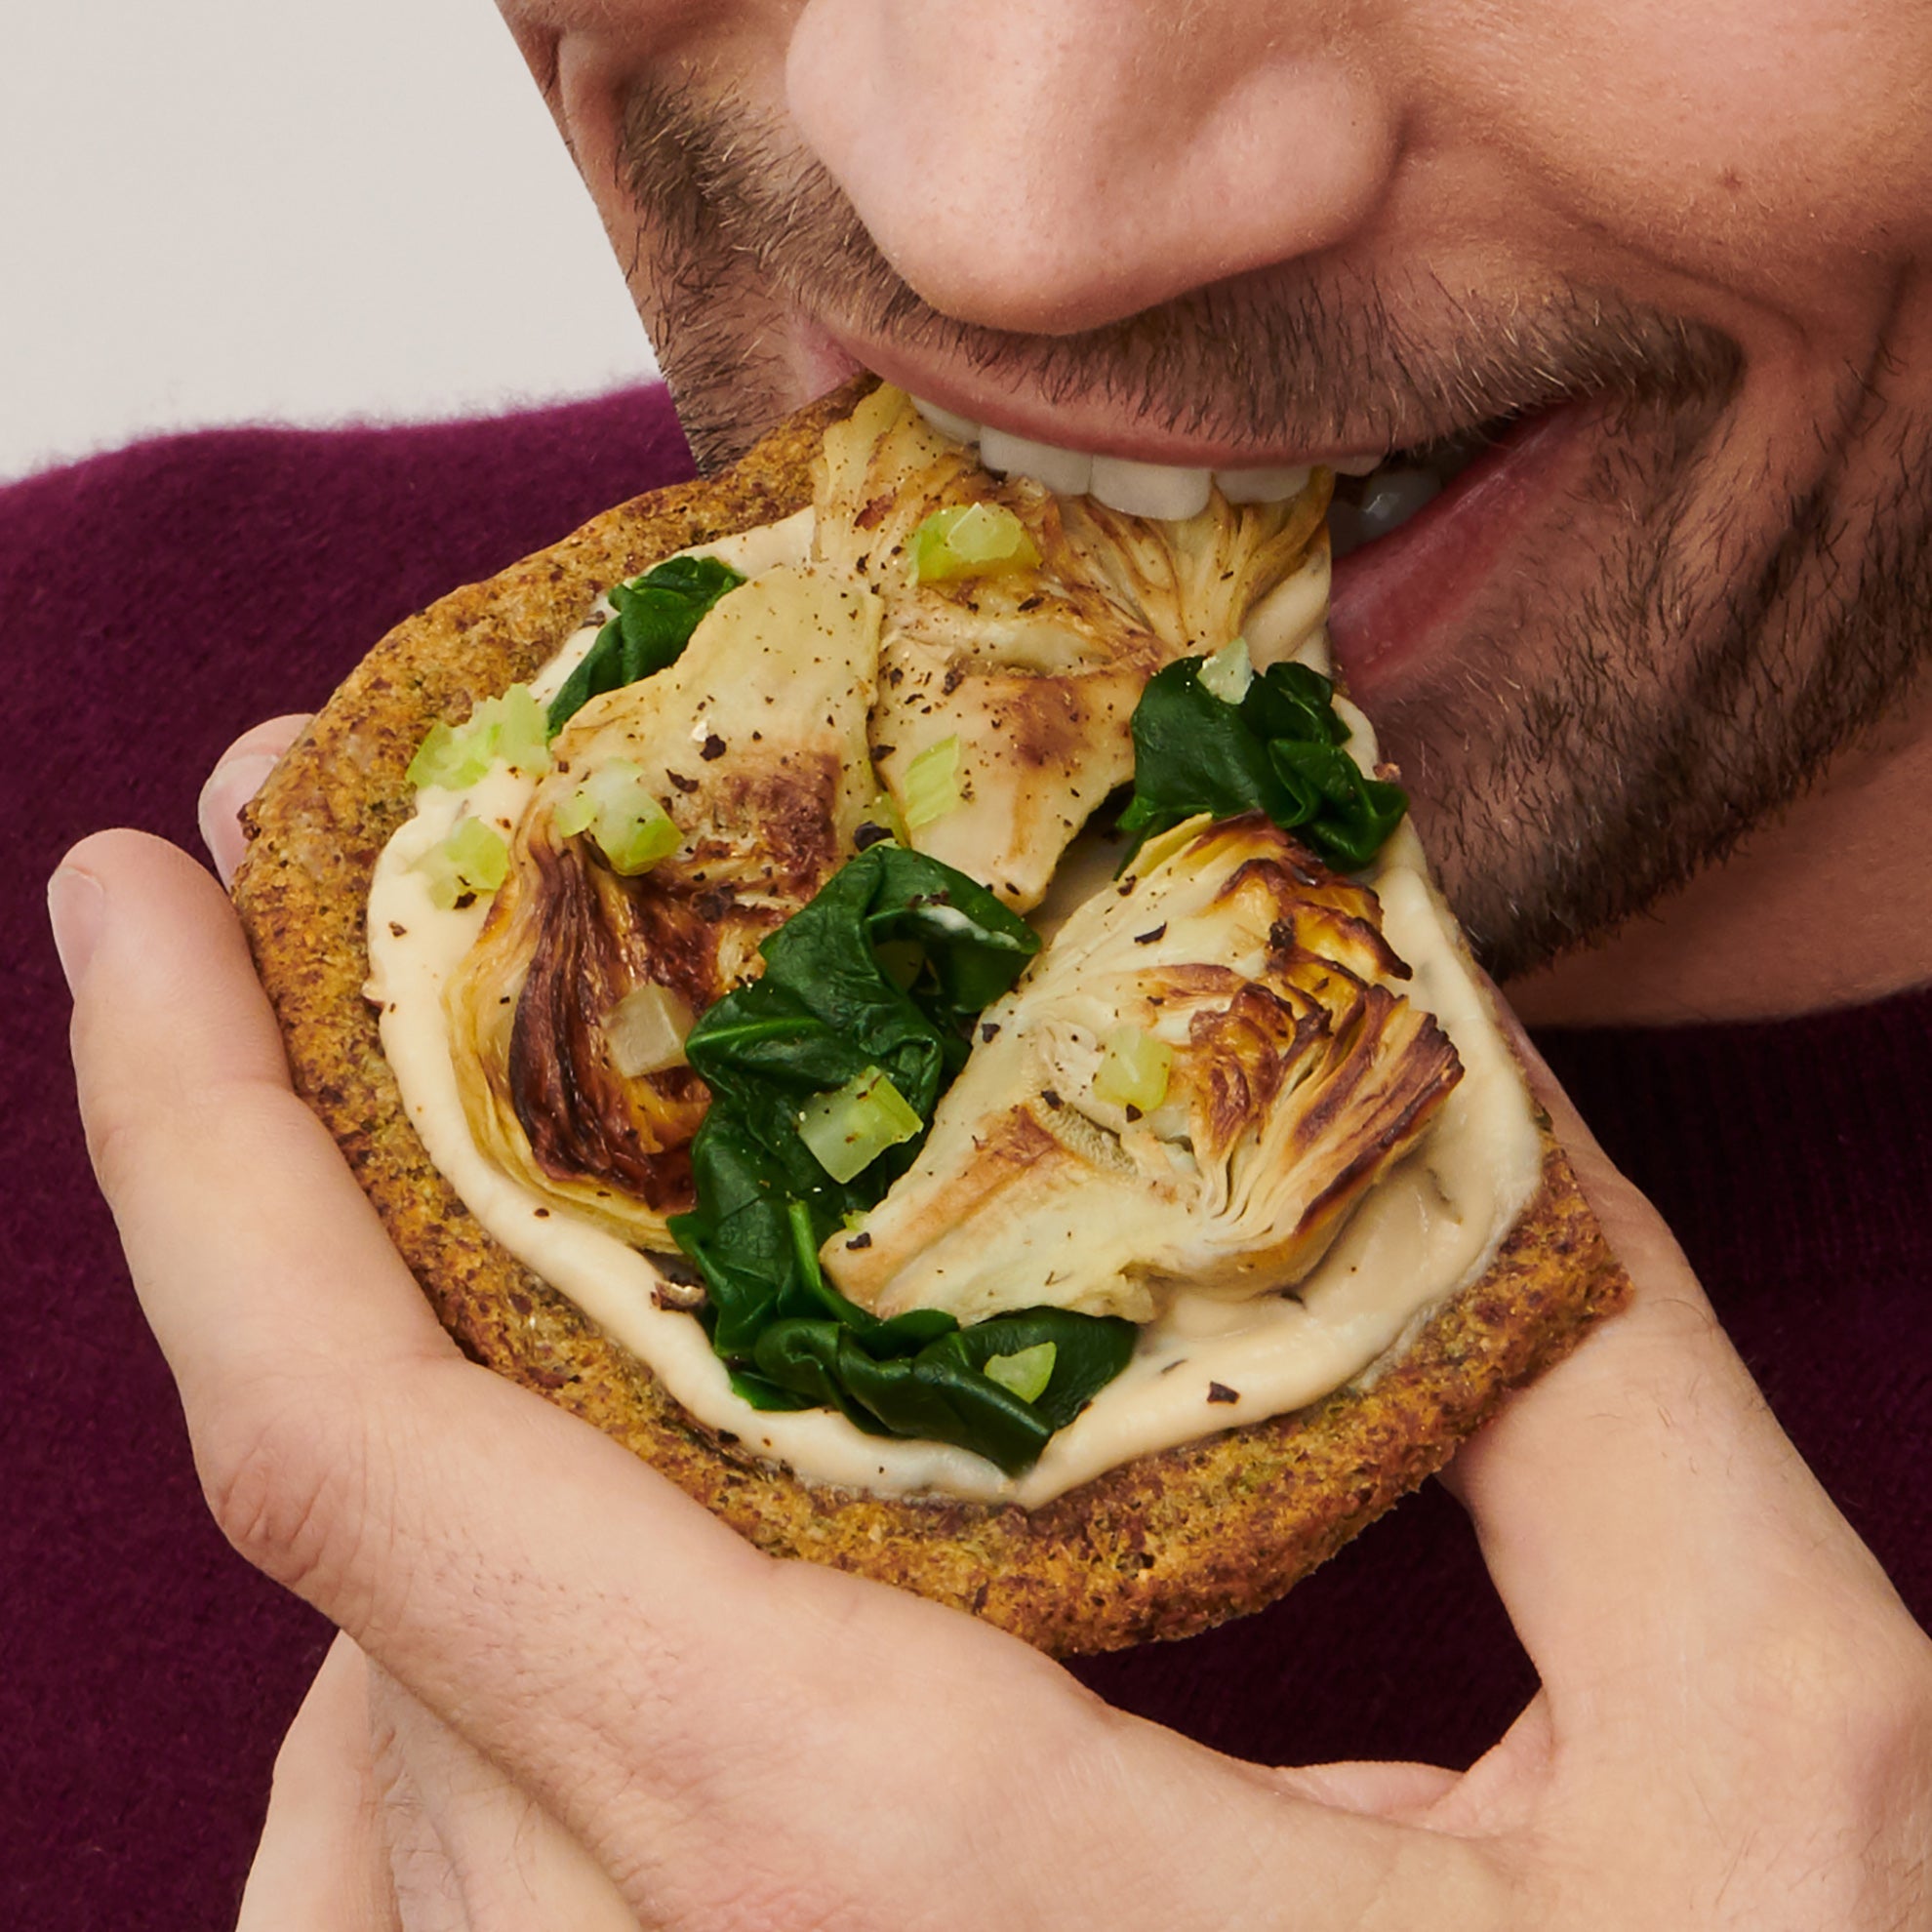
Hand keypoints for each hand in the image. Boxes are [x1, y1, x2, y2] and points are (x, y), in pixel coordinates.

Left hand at [56, 745, 1931, 1928]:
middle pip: (347, 1545)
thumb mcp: (1762, 1780)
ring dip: (403, 1425)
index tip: (143, 881)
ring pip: (357, 1720)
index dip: (200, 1140)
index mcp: (875, 1878)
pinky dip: (429, 1670)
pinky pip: (393, 1899)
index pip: (372, 1459)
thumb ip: (1593, 1395)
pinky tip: (554, 1561)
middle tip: (357, 920)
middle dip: (299, 1185)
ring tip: (519, 1208)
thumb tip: (1436, 1081)